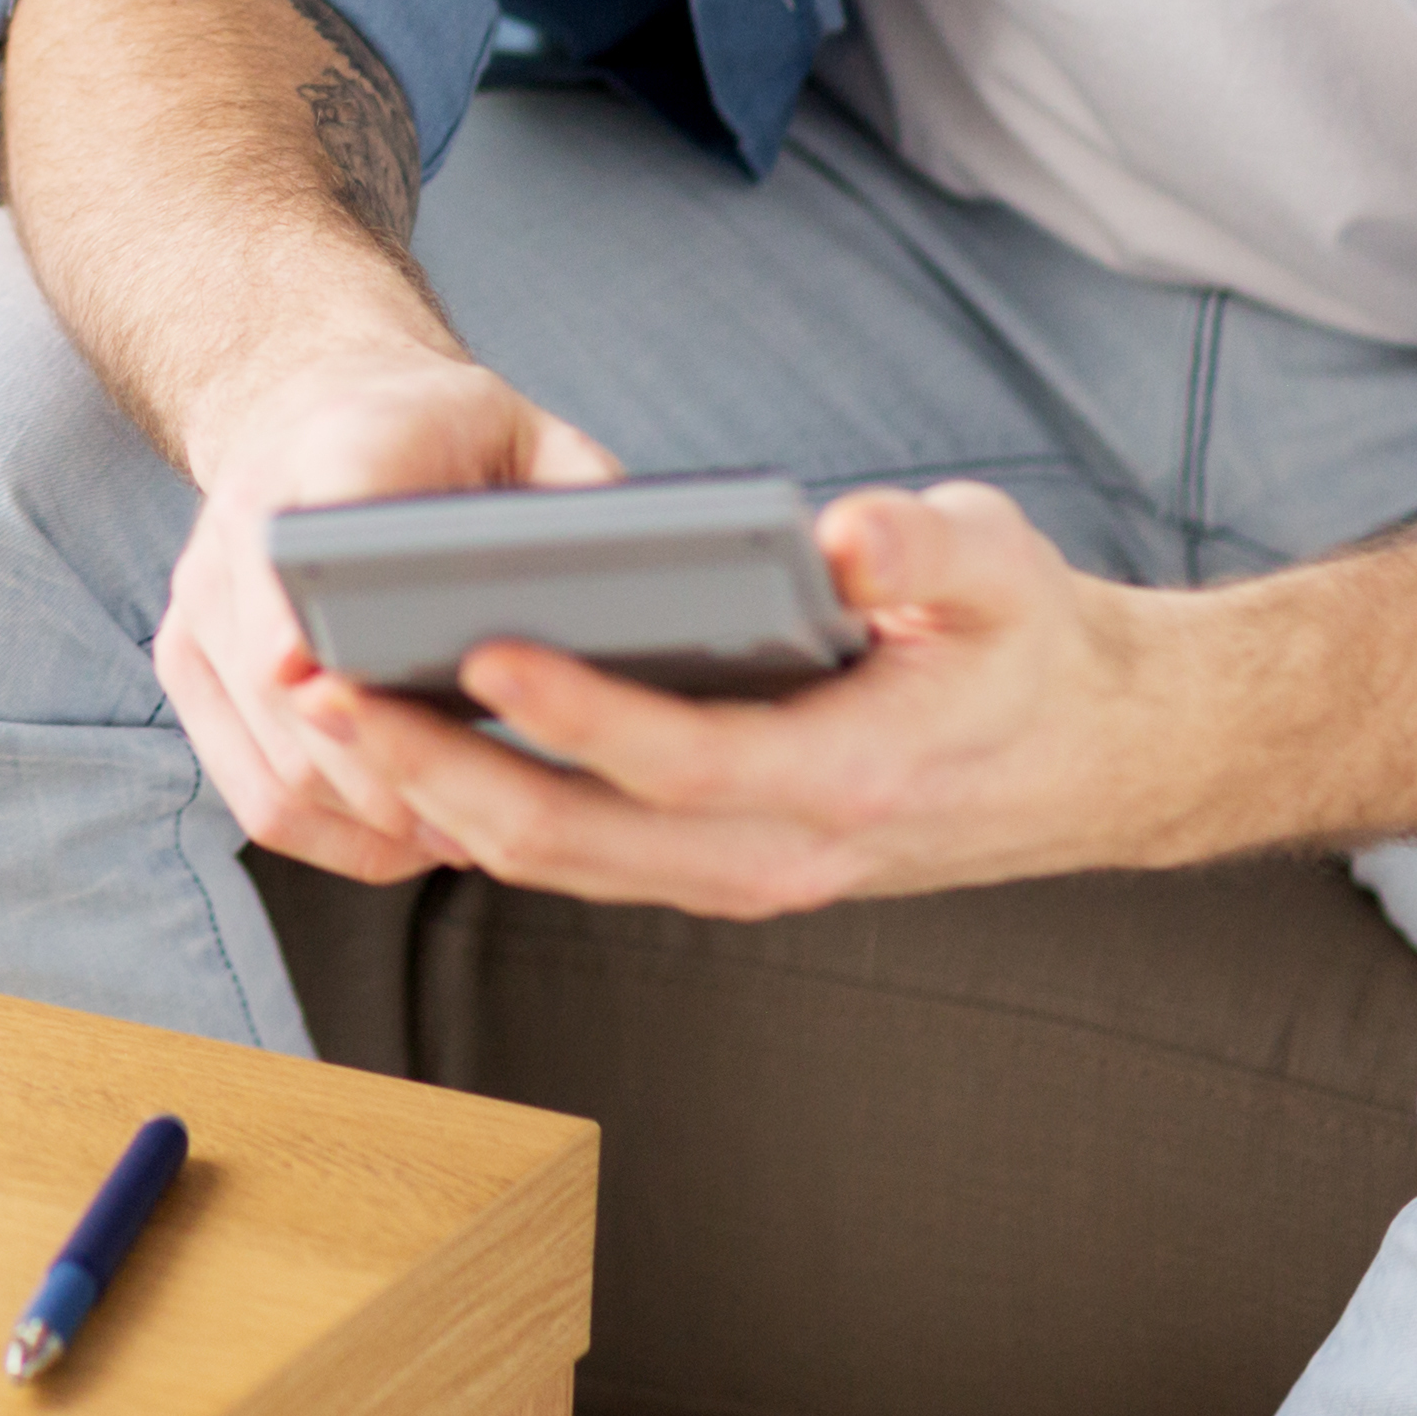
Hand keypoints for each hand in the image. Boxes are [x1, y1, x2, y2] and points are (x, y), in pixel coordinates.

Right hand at [156, 347, 621, 883]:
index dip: (298, 612)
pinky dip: (333, 833)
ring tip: (468, 838)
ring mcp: (201, 603)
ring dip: (369, 819)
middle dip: (383, 771)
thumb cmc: (448, 433)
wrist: (318, 404)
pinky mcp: (188, 662)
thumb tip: (643, 599)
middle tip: (490, 823)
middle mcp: (242, 526)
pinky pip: (252, 790)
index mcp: (336, 449)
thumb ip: (578, 495)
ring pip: (276, 760)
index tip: (314, 675)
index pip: (305, 534)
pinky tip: (409, 835)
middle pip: (285, 688)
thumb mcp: (529, 430)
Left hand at [321, 479, 1170, 916]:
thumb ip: (927, 547)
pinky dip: (483, 814)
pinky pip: (578, 860)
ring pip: (562, 864)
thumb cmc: (1030, 643)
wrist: (1089, 758)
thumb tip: (852, 537)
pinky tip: (405, 744)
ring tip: (331, 713)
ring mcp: (744, 877)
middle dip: (442, 768)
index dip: (575, 707)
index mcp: (853, 771)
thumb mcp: (1004, 567)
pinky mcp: (714, 870)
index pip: (685, 757)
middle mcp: (784, 851)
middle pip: (582, 837)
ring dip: (439, 797)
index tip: (478, 641)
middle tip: (327, 690)